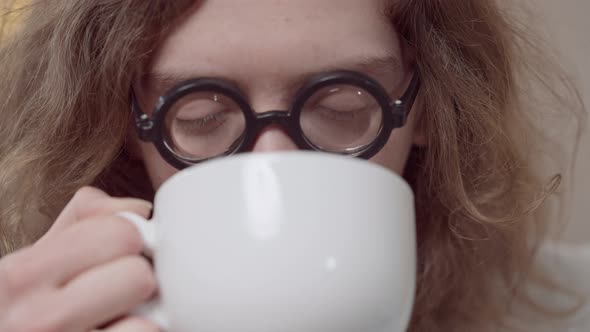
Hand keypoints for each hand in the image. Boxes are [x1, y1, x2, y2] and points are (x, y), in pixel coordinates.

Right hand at [0, 187, 158, 331]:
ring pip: (148, 323)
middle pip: (138, 275)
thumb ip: (83, 221)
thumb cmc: (26, 312)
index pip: (117, 231)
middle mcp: (35, 319)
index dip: (130, 241)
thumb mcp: (36, 263)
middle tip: (121, 297)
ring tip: (120, 323)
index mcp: (21, 274)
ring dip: (145, 322)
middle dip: (138, 282)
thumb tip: (138, 210)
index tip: (121, 255)